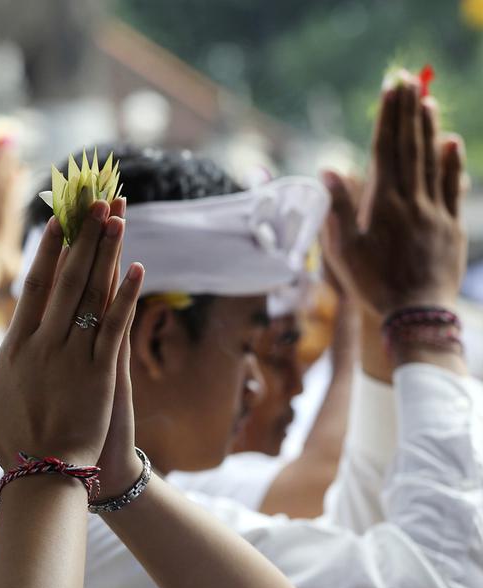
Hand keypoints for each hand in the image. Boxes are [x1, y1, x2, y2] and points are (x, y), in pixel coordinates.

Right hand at [0, 197, 142, 468]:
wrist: (43, 474)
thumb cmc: (12, 439)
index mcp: (16, 347)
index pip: (33, 288)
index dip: (48, 251)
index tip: (58, 221)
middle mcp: (42, 345)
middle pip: (65, 280)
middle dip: (81, 237)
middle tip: (95, 200)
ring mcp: (71, 358)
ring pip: (91, 296)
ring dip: (105, 254)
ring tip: (116, 218)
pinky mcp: (99, 375)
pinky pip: (114, 328)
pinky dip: (126, 298)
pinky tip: (137, 269)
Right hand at [323, 74, 466, 317]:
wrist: (415, 313)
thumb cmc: (372, 284)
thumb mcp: (342, 250)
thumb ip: (337, 206)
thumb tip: (328, 168)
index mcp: (382, 204)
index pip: (385, 149)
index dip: (388, 116)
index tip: (391, 87)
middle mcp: (411, 200)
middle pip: (410, 147)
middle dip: (408, 111)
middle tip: (409, 80)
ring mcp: (434, 211)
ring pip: (433, 161)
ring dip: (429, 129)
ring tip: (427, 101)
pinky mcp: (450, 225)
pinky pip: (452, 186)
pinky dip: (452, 161)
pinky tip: (451, 142)